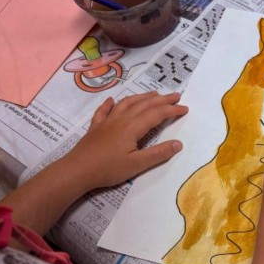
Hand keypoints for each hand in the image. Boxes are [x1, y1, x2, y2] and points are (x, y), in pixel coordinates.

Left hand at [63, 91, 187, 191]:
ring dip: (141, 97)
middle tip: (176, 95)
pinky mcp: (96, 127)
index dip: (172, 110)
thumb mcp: (137, 165)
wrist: (77, 170)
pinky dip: (110, 104)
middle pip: (144, 104)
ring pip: (127, 103)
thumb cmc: (108, 168)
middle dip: (162, 99)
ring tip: (153, 93)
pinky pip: (104, 111)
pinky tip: (112, 100)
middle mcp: (121, 119)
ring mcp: (107, 121)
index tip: (185, 108)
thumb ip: (158, 153)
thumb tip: (178, 144)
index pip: (157, 114)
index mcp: (133, 127)